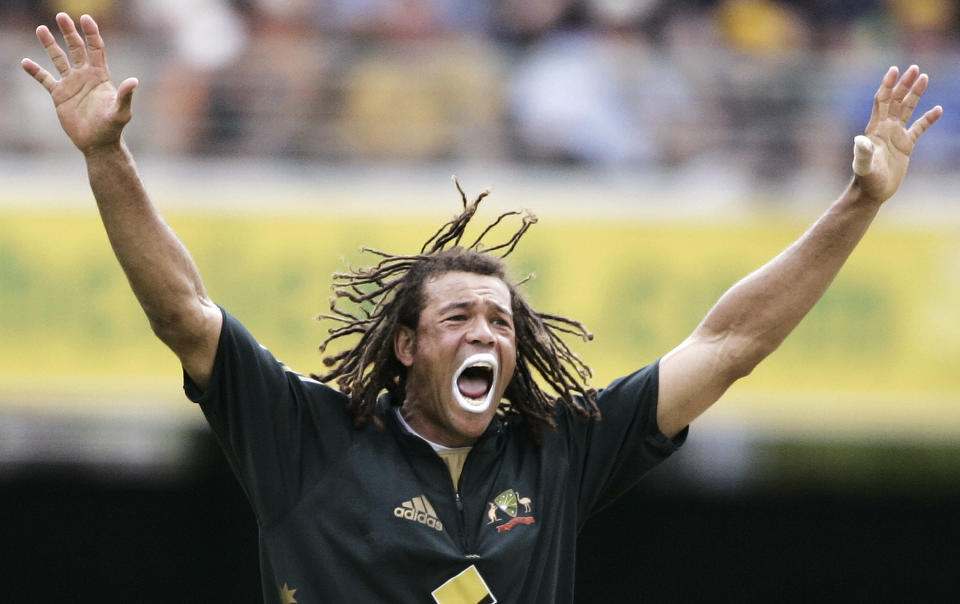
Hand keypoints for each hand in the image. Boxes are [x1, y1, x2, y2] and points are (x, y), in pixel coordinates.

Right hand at [21, 12, 137, 153]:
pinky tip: (25, 62)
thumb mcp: (121, 112)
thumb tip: (134, 81)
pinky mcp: (59, 95)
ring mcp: (71, 84)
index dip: (92, 33)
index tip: (86, 18)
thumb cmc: (112, 128)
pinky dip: (35, 71)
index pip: (96, 49)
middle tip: (61, 16)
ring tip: (41, 29)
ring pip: (59, 59)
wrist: (97, 143)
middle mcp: (85, 76)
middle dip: (69, 32)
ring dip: (50, 45)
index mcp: (101, 76)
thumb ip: (125, 96)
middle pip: (76, 48)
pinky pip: (45, 79)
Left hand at [852, 65, 941, 203]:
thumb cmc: (866, 180)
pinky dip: (928, 119)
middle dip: (904, 84)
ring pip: (907, 109)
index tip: (895, 69)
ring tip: (925, 77)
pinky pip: (919, 128)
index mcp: (875, 128)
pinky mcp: (906, 146)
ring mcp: (896, 136)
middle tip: (915, 68)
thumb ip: (863, 152)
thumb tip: (860, 140)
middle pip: (895, 100)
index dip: (887, 85)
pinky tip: (938, 109)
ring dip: (915, 94)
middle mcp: (885, 128)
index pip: (881, 101)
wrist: (872, 193)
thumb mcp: (864, 166)